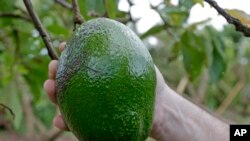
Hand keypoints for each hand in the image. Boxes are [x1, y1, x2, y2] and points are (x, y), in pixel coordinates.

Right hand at [43, 42, 165, 135]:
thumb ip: (125, 49)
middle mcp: (92, 88)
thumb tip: (108, 31)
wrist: (161, 110)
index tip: (63, 46)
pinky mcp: (93, 124)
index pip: (79, 62)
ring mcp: (91, 106)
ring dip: (53, 95)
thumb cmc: (150, 84)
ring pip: (66, 101)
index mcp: (98, 72)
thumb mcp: (142, 61)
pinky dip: (64, 123)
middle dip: (55, 73)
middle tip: (52, 68)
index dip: (68, 53)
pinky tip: (59, 121)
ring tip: (49, 88)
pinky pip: (75, 124)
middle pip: (68, 80)